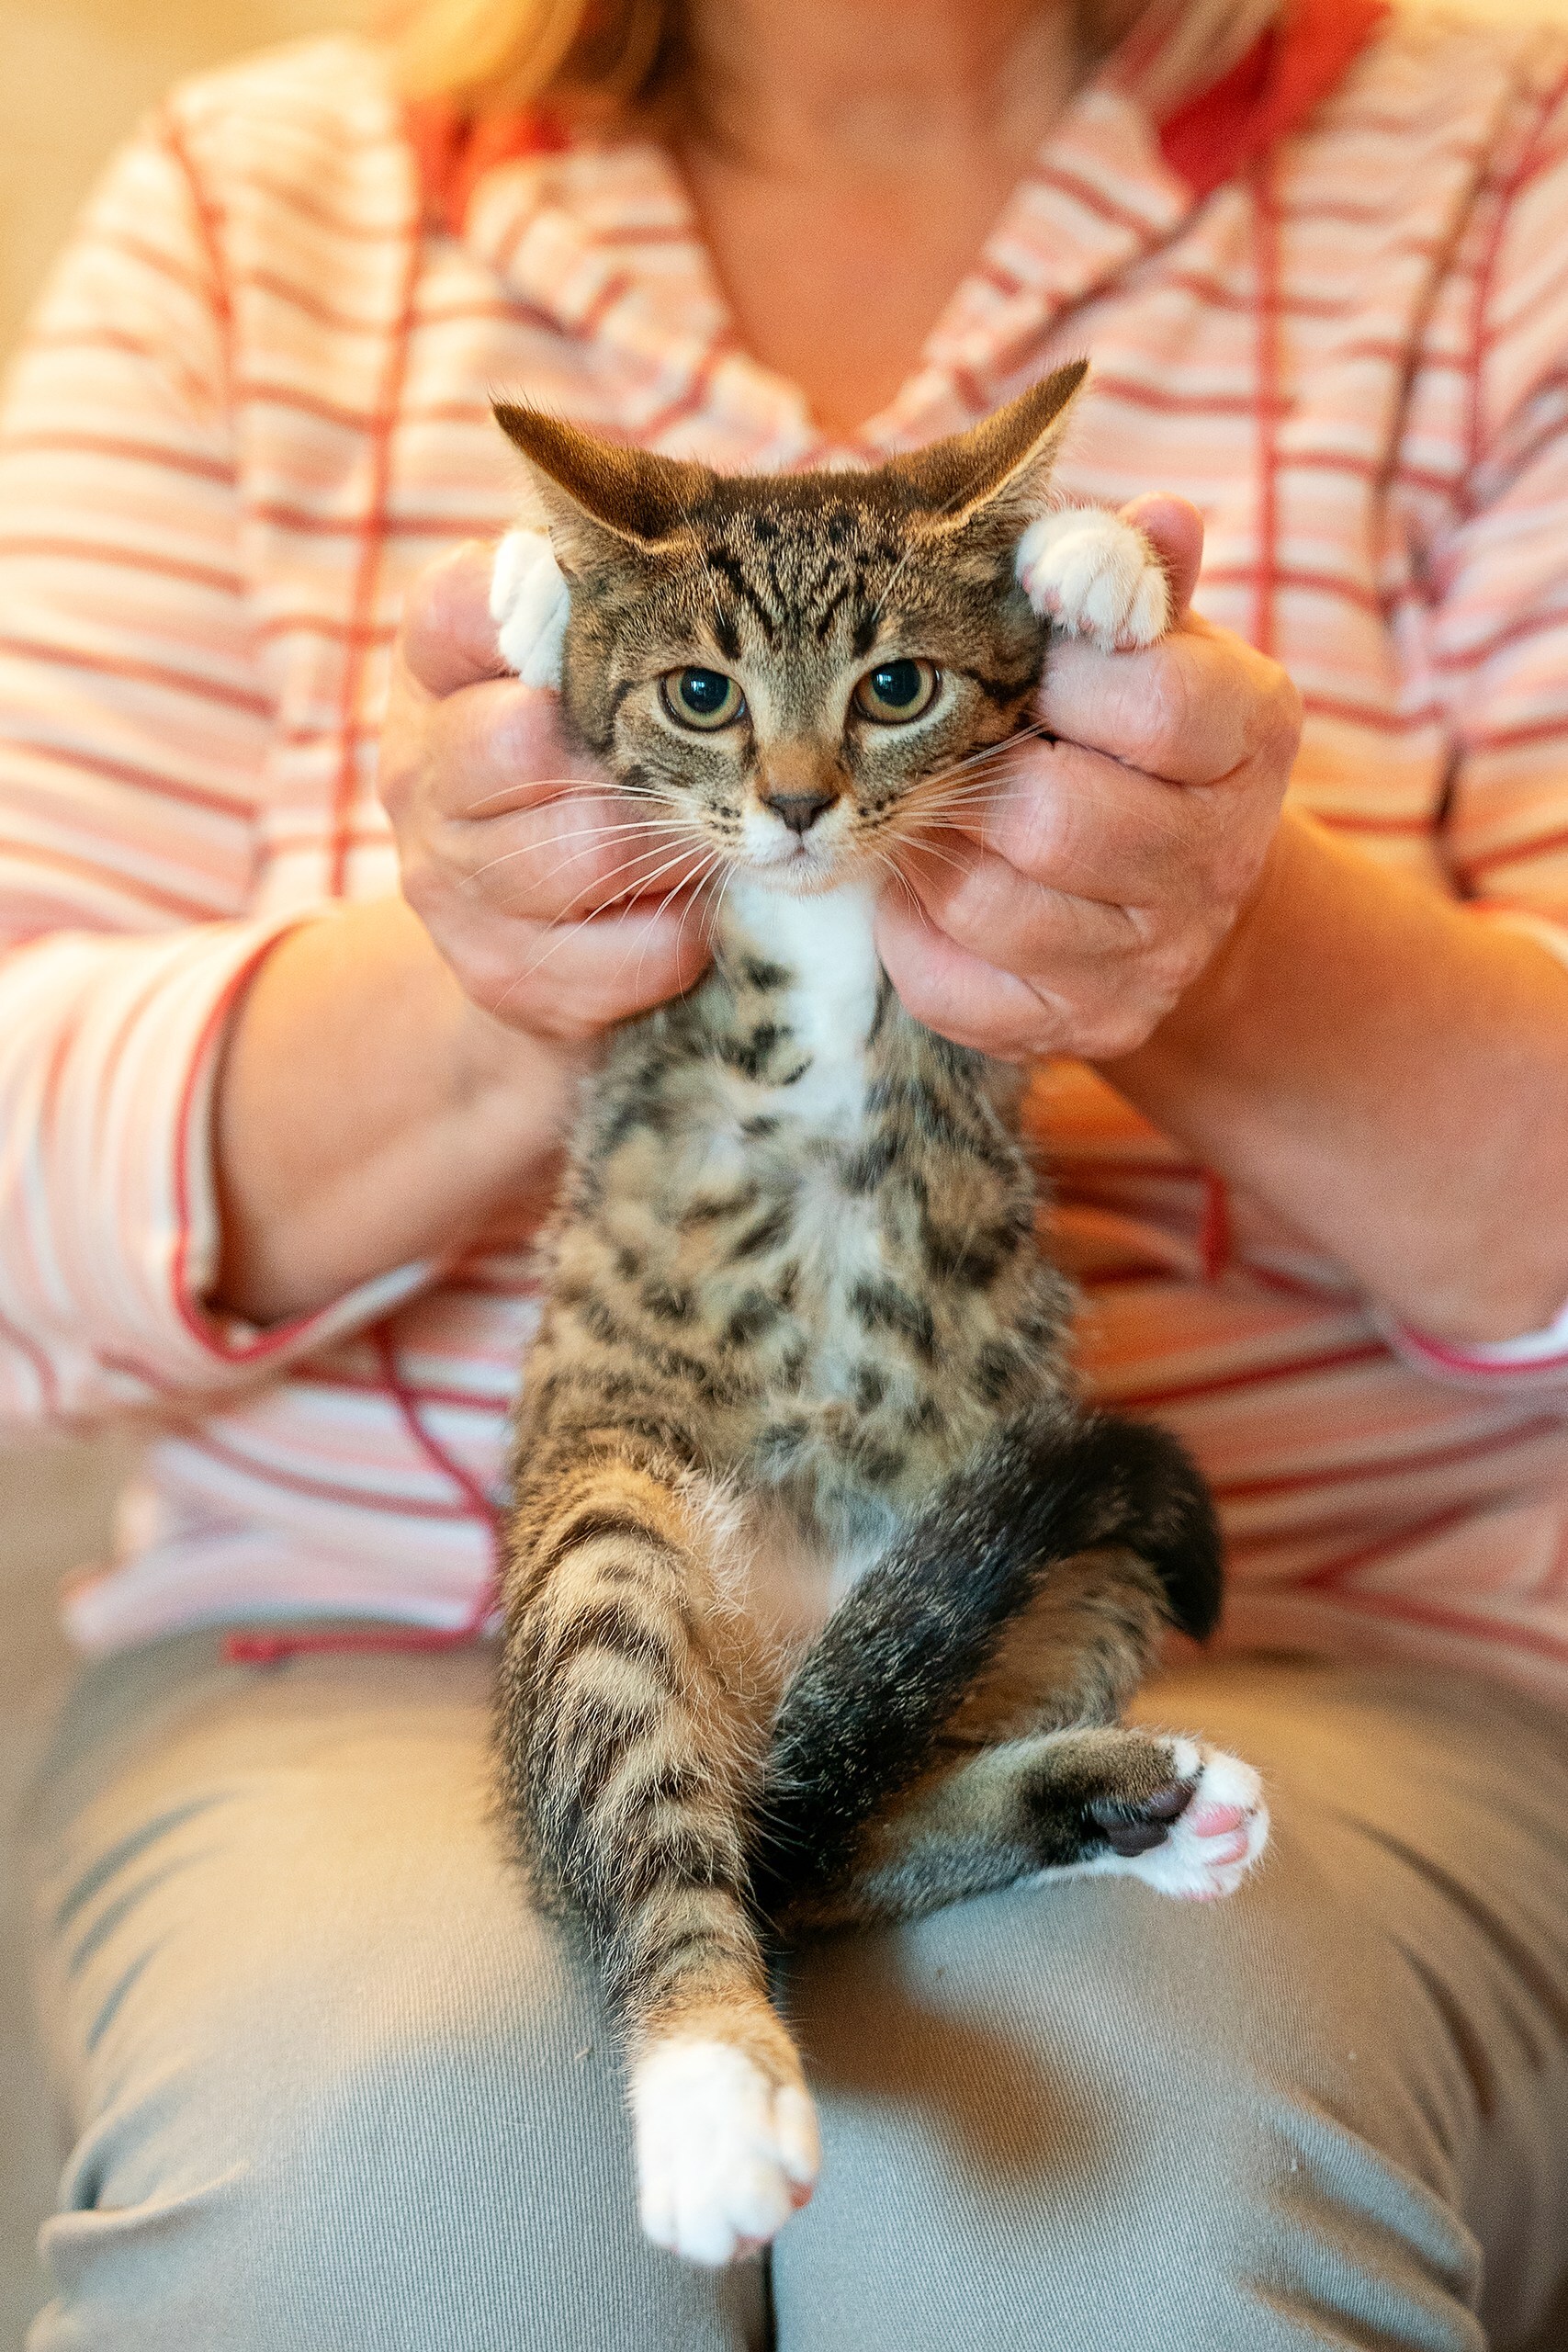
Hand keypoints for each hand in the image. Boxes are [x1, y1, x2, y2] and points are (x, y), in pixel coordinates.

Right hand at [378, 542, 712, 1046]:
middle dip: (627, 757)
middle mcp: (419, 765)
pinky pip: (634, 950)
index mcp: (436, 663)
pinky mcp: (502, 977)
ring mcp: (449, 880)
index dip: (546, 609)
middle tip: (675, 766)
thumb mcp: (580, 665)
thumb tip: (606, 467)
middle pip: (528, 740)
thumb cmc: (586, 772)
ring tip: (688, 841)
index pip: (464, 603)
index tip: (604, 632)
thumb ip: (607, 581)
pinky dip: (683, 934)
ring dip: (669, 847)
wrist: (535, 954)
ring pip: (588, 848)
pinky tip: (677, 913)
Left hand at [873, 496, 1302, 1062]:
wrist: (1180, 893)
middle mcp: (1219, 857)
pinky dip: (910, 930)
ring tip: (936, 812)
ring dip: (931, 848)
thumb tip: (1152, 521)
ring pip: (984, 902)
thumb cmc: (1138, 734)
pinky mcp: (1081, 1026)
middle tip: (948, 749)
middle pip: (1051, 819)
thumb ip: (1135, 583)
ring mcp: (1153, 959)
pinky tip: (928, 890)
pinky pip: (949, 984)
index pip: (1149, 699)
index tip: (1022, 666)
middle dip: (973, 776)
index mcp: (1253, 731)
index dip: (1056, 676)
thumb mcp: (1155, 641)